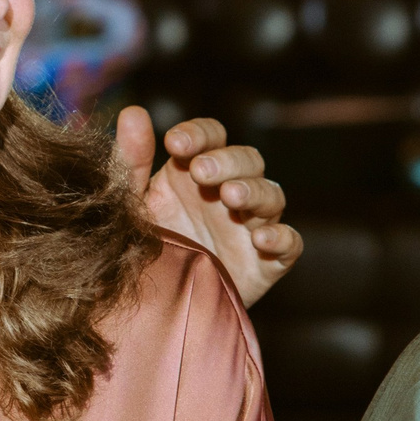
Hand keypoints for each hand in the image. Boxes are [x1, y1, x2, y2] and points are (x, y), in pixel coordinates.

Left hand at [116, 108, 302, 307]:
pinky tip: (261, 238)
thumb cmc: (142, 248)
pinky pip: (289, 244)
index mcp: (196, 173)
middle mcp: (228, 193)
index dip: (199, 135)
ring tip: (230, 197)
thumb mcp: (130, 203)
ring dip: (253, 191)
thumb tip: (132, 113)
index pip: (211, 137)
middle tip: (202, 171)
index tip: (175, 144)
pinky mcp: (267, 262)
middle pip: (247, 160)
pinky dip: (282, 237)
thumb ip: (130, 162)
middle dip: (227, 162)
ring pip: (271, 195)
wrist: (151, 307)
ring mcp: (251, 226)